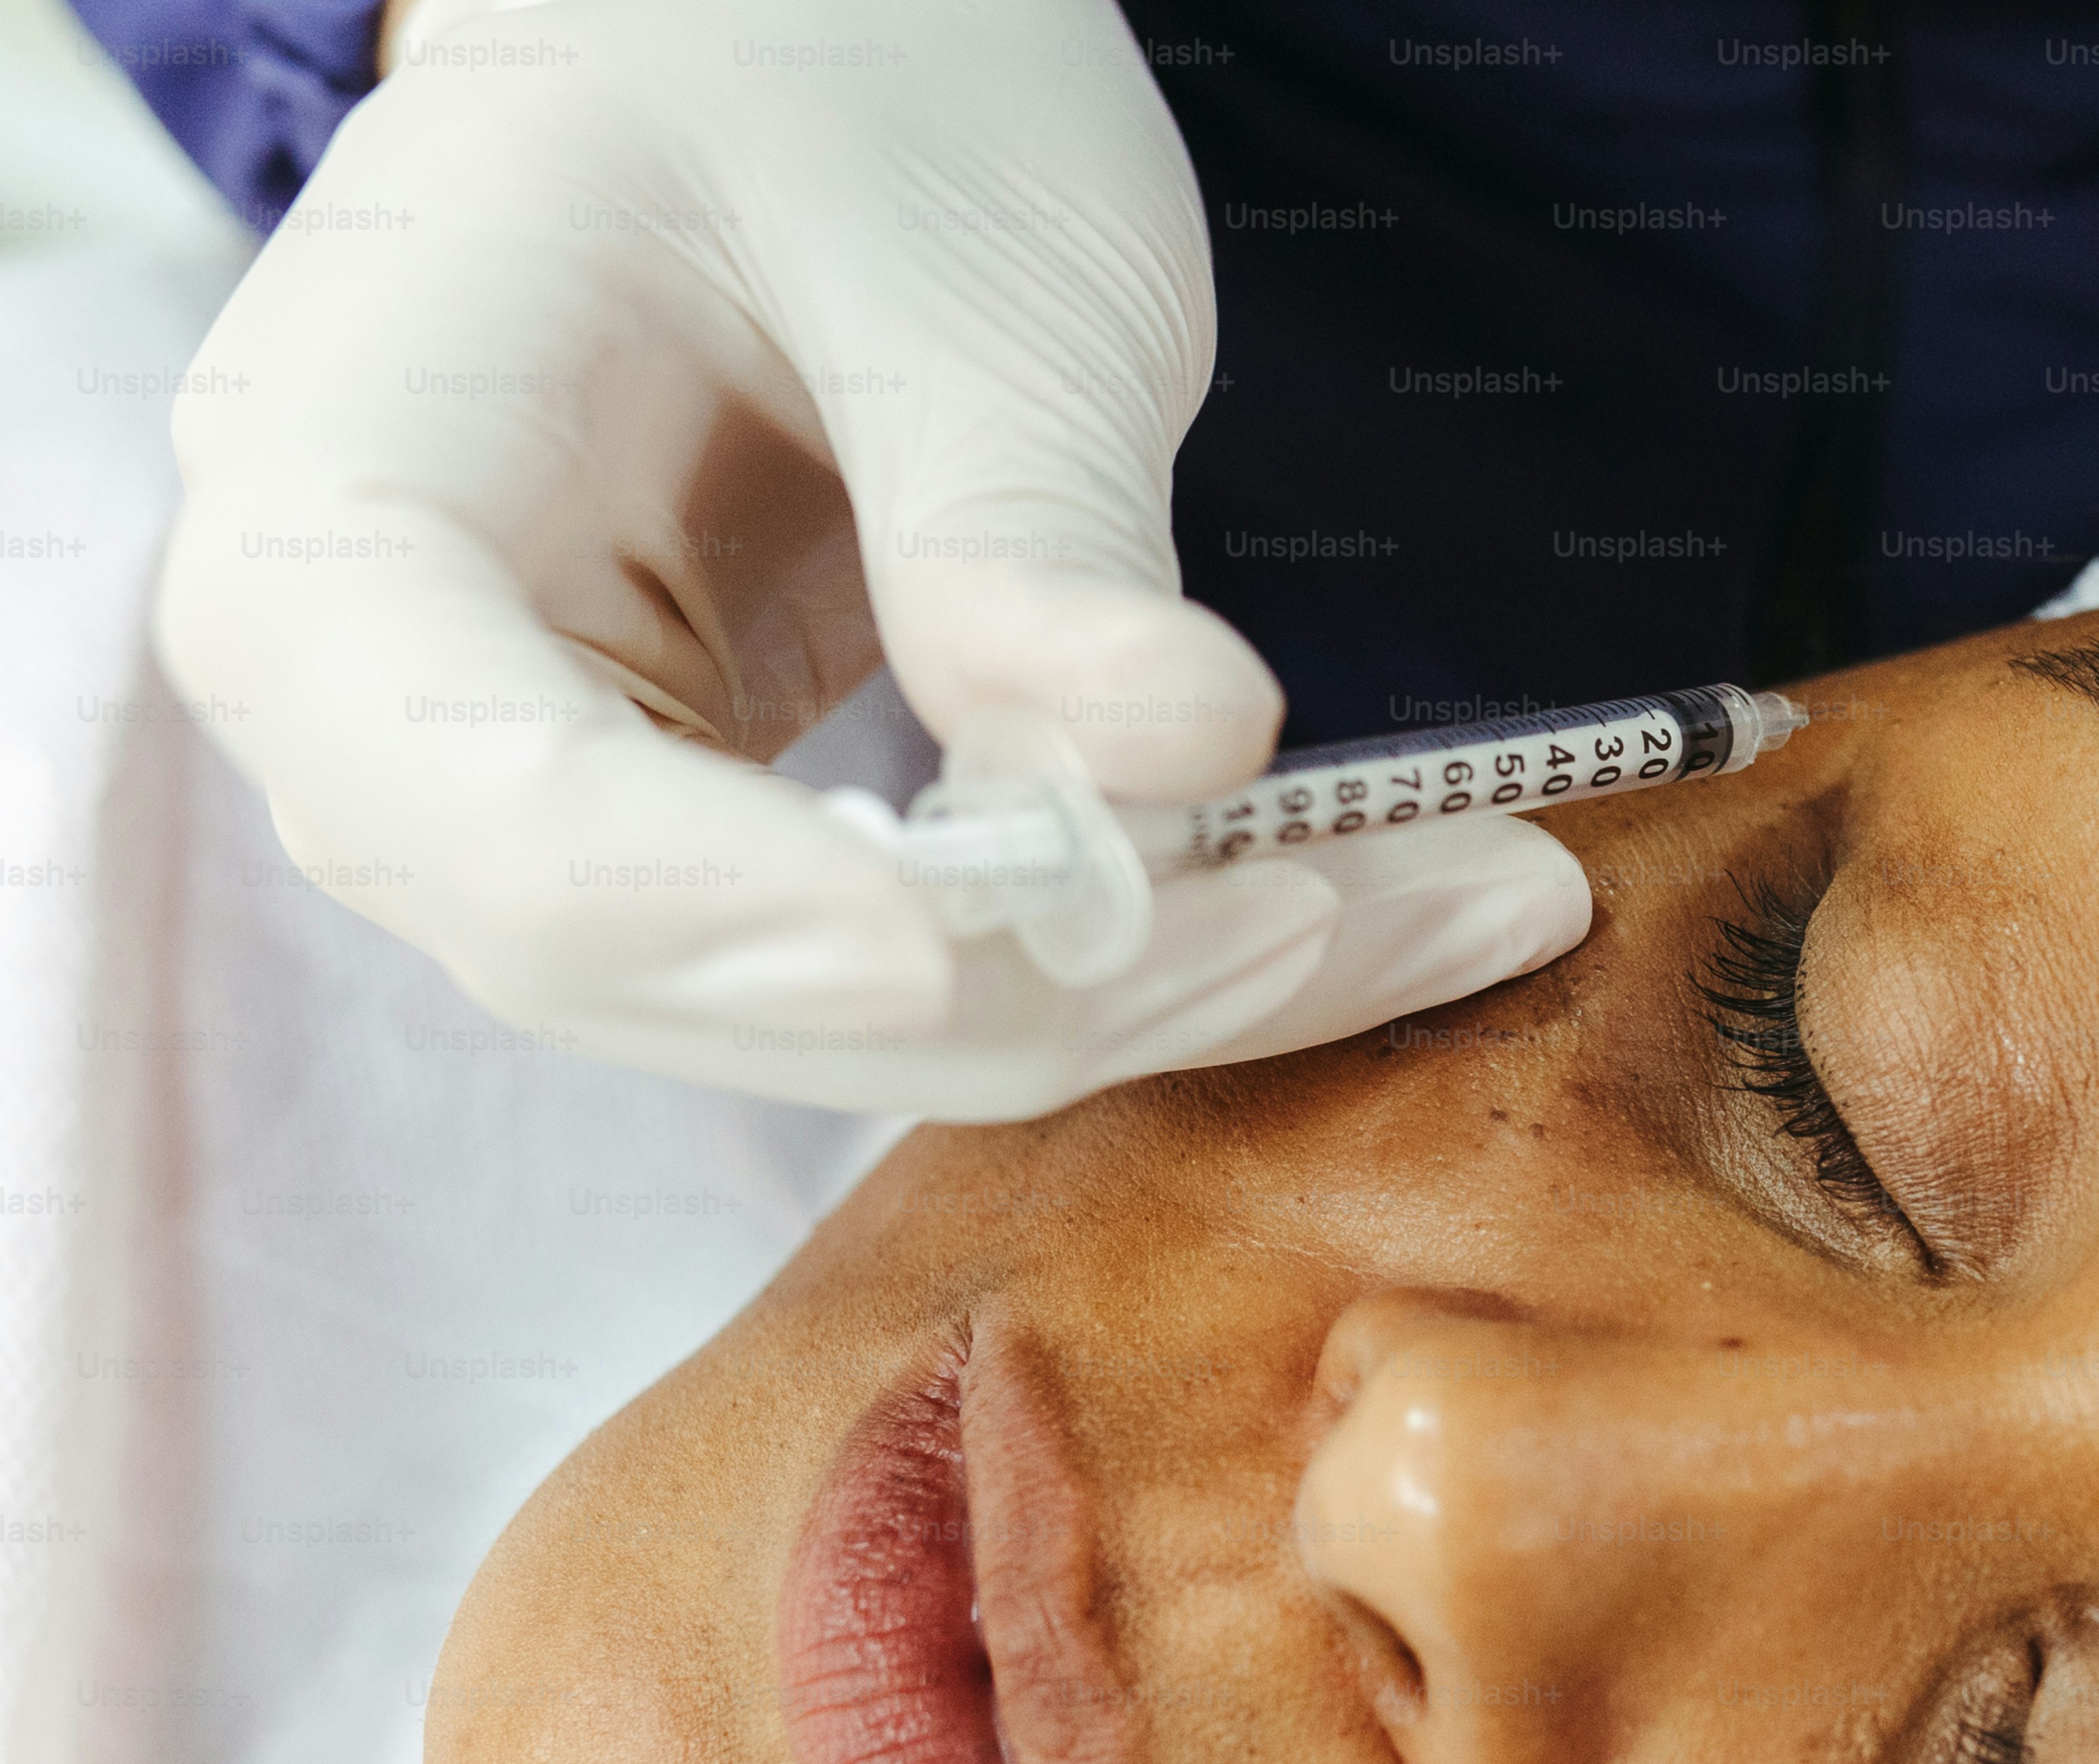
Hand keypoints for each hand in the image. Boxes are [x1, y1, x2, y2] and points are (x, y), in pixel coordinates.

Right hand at [153, 0, 1587, 1115]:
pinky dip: (1127, 955)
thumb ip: (1025, 518)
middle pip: (670, 974)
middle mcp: (395, 702)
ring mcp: (549, 789)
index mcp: (340, 498)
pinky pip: (907, 963)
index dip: (739, 921)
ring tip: (1445, 900)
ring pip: (818, 1017)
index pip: (491, 814)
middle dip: (1022, 984)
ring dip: (1130, 996)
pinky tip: (1351, 910)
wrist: (803, 35)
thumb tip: (1181, 751)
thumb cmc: (824, 66)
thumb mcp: (959, 262)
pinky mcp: (717, 837)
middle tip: (1344, 915)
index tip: (1017, 928)